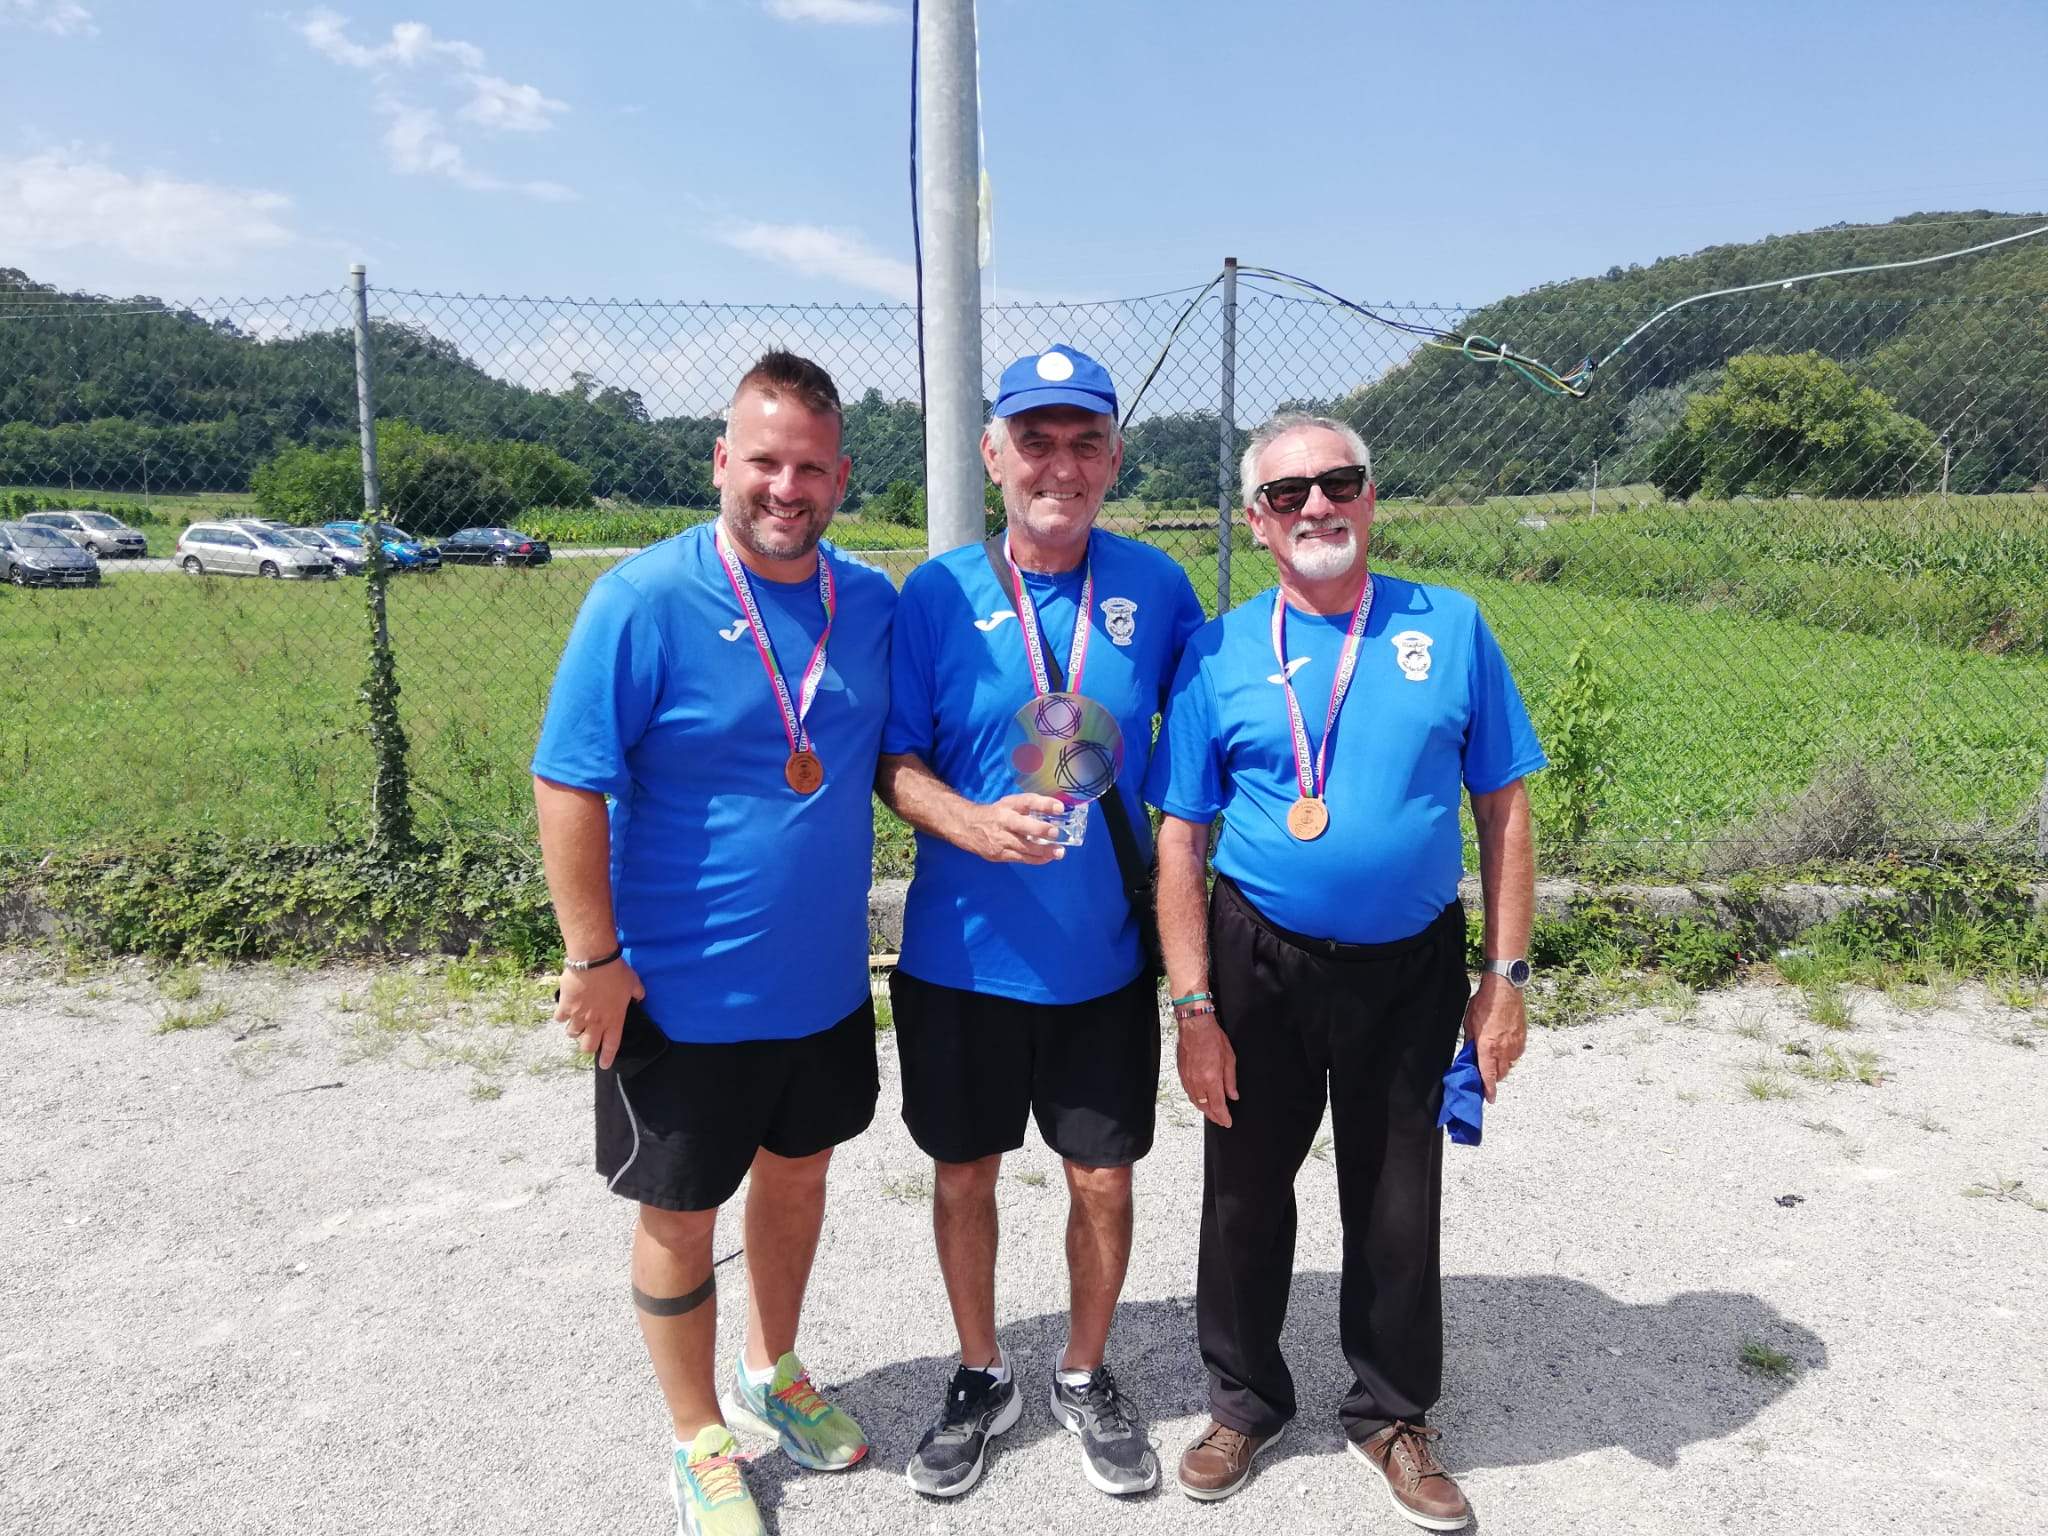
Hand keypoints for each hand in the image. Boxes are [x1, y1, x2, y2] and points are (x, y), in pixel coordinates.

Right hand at [555, 959, 645, 1070]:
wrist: (594, 960)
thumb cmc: (616, 971)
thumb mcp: (634, 982)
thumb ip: (638, 993)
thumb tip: (640, 997)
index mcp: (614, 1019)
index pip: (611, 1044)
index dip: (607, 1057)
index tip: (604, 1065)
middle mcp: (596, 1022)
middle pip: (588, 1046)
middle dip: (587, 1046)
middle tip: (588, 1039)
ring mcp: (579, 1015)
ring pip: (572, 1034)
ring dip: (574, 1031)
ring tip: (576, 1023)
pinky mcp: (565, 1006)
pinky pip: (559, 1018)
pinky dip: (561, 1016)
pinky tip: (564, 1010)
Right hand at [958, 793, 1070, 864]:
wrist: (967, 827)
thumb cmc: (995, 814)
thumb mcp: (1009, 804)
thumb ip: (1029, 807)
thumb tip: (1056, 811)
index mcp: (1007, 806)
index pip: (1027, 802)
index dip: (1044, 804)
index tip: (1060, 808)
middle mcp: (1003, 821)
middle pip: (1023, 826)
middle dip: (1041, 830)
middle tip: (1056, 833)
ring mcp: (1000, 839)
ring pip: (1024, 847)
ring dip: (1043, 851)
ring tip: (1059, 852)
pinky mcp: (998, 854)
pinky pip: (1020, 858)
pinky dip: (1036, 859)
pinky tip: (1047, 858)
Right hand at [1176, 1014, 1238, 1127]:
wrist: (1195, 1026)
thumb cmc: (1212, 1038)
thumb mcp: (1229, 1058)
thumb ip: (1230, 1080)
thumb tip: (1233, 1095)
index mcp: (1211, 1078)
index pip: (1218, 1105)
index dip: (1223, 1117)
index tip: (1227, 1122)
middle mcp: (1197, 1081)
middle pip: (1205, 1107)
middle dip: (1214, 1116)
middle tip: (1221, 1120)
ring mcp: (1187, 1078)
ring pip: (1195, 1101)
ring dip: (1204, 1110)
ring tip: (1212, 1113)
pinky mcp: (1181, 1074)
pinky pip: (1188, 1093)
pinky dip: (1196, 1100)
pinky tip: (1200, 1100)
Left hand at [1463, 974, 1526, 1103]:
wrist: (1505, 990)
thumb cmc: (1484, 1004)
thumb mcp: (1469, 1025)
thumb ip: (1471, 1044)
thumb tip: (1469, 1056)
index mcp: (1488, 1048)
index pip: (1488, 1076)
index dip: (1489, 1090)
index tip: (1489, 1098)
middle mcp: (1504, 1049)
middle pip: (1500, 1074)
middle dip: (1492, 1078)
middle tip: (1484, 1073)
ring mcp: (1515, 1045)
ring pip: (1508, 1065)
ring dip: (1501, 1067)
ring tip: (1492, 1058)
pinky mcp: (1522, 1039)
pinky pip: (1515, 1055)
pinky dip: (1509, 1056)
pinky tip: (1502, 1048)